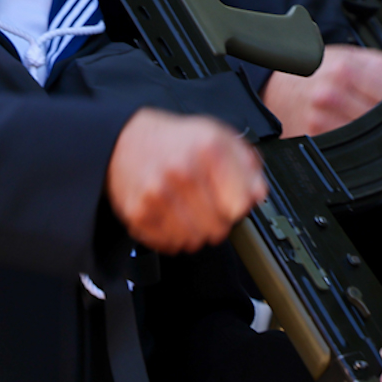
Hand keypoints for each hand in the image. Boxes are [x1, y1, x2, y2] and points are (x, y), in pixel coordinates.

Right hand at [107, 108, 265, 252]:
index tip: (228, 199)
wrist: (123, 138)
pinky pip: (167, 244)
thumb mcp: (218, 137)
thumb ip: (247, 164)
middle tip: (204, 205)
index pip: (240, 206)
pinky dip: (171, 236)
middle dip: (216, 221)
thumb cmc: (174, 141)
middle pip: (218, 228)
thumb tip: (257, 194)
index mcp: (208, 151)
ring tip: (186, 212)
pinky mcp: (137, 213)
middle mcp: (181, 172)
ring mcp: (157, 195)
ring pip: (194, 240)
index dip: (237, 206)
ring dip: (193, 232)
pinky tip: (168, 217)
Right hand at [263, 45, 381, 137]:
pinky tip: (346, 129)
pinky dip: (355, 141)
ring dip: (371, 128)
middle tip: (372, 107)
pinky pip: (350, 145)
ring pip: (370, 133)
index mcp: (343, 70)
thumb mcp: (343, 55)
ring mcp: (321, 118)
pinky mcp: (314, 137)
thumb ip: (378, 64)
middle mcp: (331, 94)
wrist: (272, 88)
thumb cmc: (309, 72)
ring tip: (357, 117)